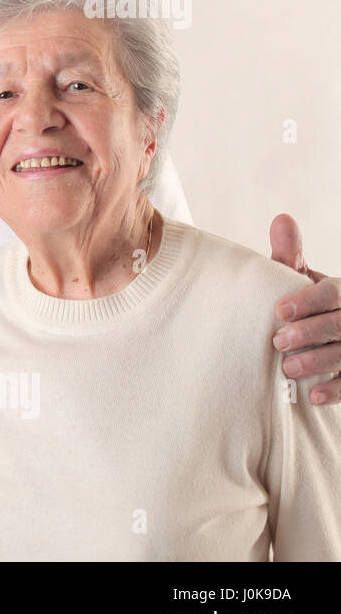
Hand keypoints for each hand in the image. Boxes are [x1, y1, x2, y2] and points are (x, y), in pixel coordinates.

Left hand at [269, 214, 340, 404]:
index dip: (307, 301)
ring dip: (320, 362)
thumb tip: (281, 218)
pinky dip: (336, 389)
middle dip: (310, 333)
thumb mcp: (303, 278)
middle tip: (278, 342)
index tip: (278, 310)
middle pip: (340, 324)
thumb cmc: (312, 302)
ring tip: (289, 369)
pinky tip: (314, 396)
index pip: (332, 293)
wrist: (334, 327)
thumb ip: (290, 256)